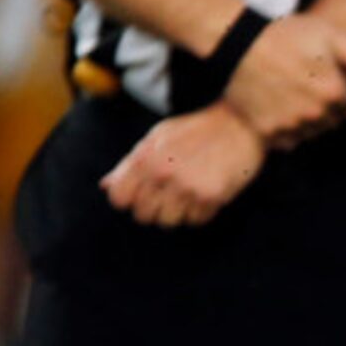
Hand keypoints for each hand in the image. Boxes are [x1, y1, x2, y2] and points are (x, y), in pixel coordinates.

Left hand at [101, 104, 265, 226]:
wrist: (239, 123)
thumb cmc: (196, 129)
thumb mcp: (157, 137)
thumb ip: (130, 163)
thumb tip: (106, 186)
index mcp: (146, 157)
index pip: (119, 198)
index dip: (129, 198)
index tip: (142, 193)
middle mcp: (163, 174)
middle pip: (143, 215)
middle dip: (154, 208)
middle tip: (169, 194)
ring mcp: (187, 187)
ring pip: (168, 222)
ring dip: (177, 212)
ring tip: (188, 193)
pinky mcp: (211, 197)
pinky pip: (195, 220)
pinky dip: (199, 211)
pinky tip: (205, 192)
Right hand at [221, 12, 345, 147]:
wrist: (235, 42)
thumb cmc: (285, 35)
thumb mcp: (329, 33)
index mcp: (335, 93)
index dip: (345, 92)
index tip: (329, 77)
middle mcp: (316, 115)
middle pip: (333, 121)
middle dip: (328, 106)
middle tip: (308, 83)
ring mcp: (291, 126)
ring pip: (312, 133)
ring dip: (309, 120)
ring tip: (293, 93)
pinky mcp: (268, 133)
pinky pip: (288, 141)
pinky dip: (287, 130)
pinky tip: (278, 107)